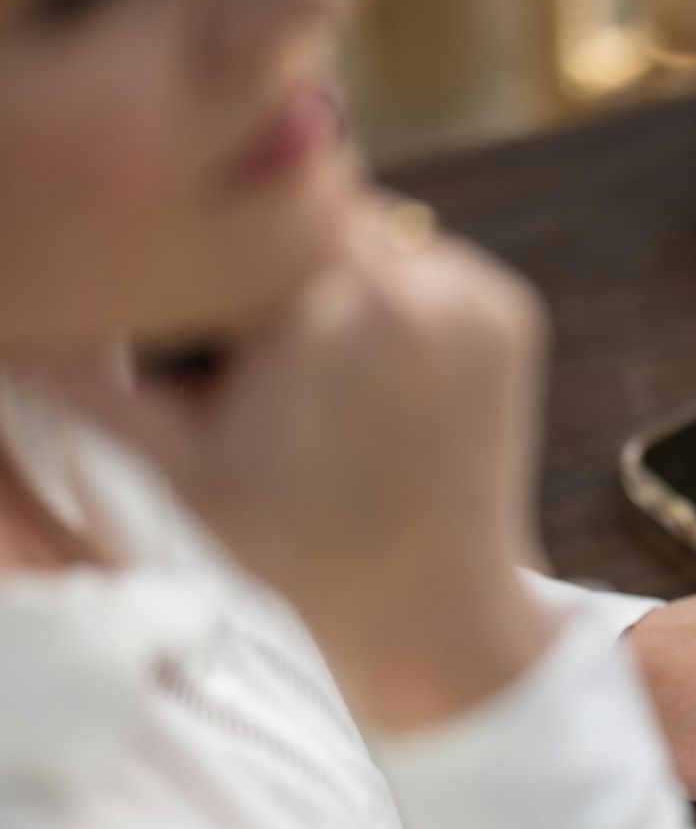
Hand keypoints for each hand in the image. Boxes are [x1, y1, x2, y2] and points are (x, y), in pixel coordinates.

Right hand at [35, 193, 555, 728]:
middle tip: (255, 364)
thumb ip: (83, 380)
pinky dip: (392, 299)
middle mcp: (424, 283)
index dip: (202, 270)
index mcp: (337, 303)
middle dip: (268, 273)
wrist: (433, 610)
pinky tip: (372, 375)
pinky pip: (425, 264)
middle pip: (307, 218)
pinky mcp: (513, 310)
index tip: (205, 346)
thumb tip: (18, 321)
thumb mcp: (171, 468)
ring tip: (315, 379)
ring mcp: (479, 294)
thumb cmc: (295, 551)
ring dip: (329, 280)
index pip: (237, 220)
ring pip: (367, 233)